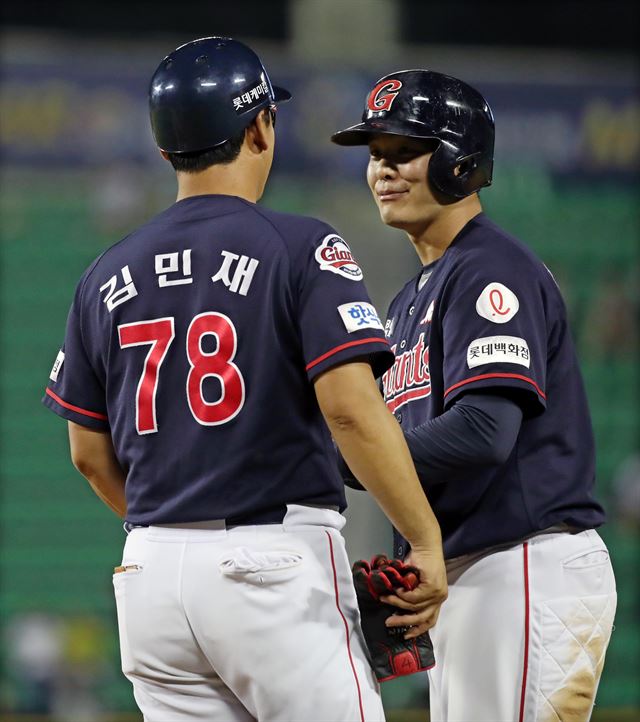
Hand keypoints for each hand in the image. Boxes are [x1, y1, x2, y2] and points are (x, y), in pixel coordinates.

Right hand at [352, 555, 434, 680]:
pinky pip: (414, 598)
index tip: (406, 635)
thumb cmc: (420, 560)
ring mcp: (437, 593)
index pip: (430, 620)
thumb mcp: (415, 581)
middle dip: (404, 622)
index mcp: (437, 598)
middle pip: (422, 618)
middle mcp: (440, 598)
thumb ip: (410, 593)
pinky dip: (402, 596)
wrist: (426, 545)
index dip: (418, 629)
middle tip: (389, 622)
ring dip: (397, 604)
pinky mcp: (432, 587)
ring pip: (415, 607)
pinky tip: (395, 591)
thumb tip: (396, 604)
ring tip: (386, 599)